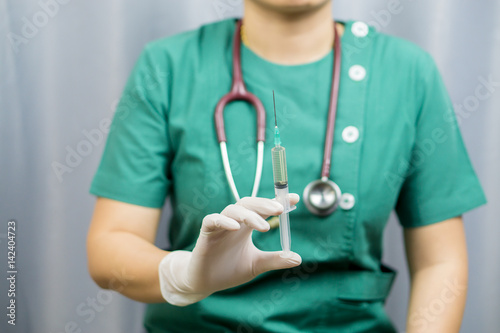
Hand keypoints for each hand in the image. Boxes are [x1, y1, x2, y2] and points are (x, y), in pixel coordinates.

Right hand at [158, 195, 301, 305]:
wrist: (205, 283)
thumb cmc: (229, 270)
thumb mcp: (256, 265)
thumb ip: (274, 260)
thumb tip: (298, 258)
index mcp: (246, 226)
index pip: (262, 208)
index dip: (277, 201)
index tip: (294, 198)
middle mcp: (234, 222)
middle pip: (248, 203)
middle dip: (264, 204)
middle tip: (280, 210)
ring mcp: (219, 226)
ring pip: (233, 210)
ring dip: (249, 215)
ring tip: (264, 227)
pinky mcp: (206, 234)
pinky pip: (212, 220)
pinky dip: (223, 221)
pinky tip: (235, 227)